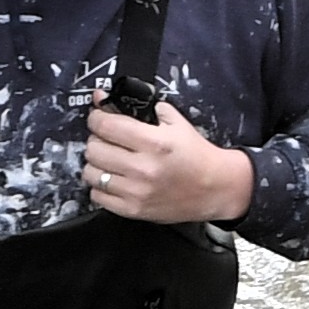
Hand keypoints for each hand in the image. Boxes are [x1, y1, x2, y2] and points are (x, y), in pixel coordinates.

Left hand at [82, 102, 251, 224]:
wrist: (216, 188)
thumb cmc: (196, 155)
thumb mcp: (178, 124)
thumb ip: (147, 110)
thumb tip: (107, 98)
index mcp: (154, 142)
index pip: (106, 126)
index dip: (96, 118)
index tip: (98, 117)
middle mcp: (142, 168)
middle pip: (94, 149)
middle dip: (96, 140)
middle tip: (105, 139)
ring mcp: (136, 192)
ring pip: (91, 173)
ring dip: (95, 164)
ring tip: (107, 160)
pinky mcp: (134, 210)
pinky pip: (98, 196)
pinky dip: (100, 186)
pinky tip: (112, 179)